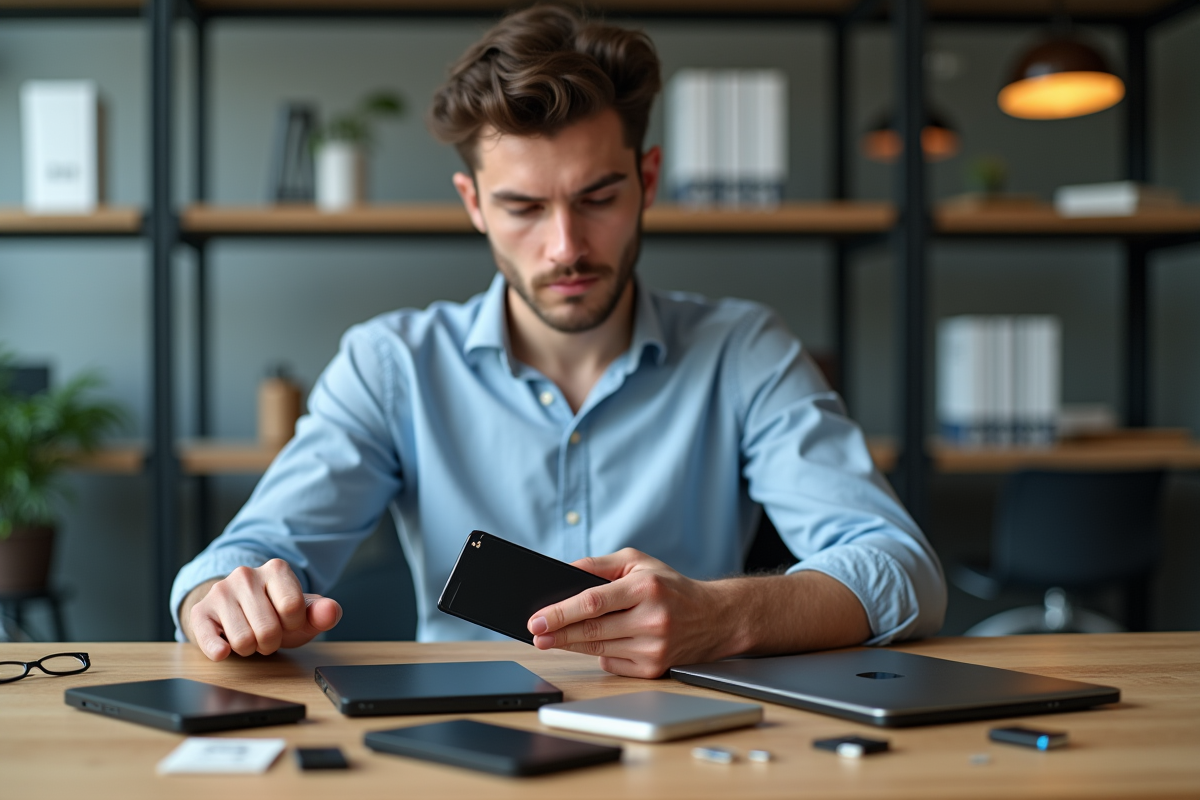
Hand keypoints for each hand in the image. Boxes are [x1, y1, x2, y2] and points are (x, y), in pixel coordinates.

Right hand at [184, 559, 341, 660]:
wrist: (238, 612)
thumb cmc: (276, 615)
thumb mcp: (303, 615)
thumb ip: (322, 613)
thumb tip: (332, 610)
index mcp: (276, 569)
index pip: (293, 607)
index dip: (293, 624)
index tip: (288, 620)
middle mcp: (246, 574)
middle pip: (268, 629)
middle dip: (271, 642)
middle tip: (267, 634)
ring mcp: (221, 591)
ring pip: (243, 641)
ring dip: (250, 649)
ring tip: (249, 635)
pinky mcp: (201, 611)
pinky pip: (209, 639)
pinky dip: (218, 650)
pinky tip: (224, 650)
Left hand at [527, 548, 741, 678]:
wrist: (714, 617)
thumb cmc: (670, 586)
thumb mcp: (638, 562)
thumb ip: (599, 564)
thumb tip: (562, 574)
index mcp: (646, 588)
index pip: (594, 602)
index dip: (561, 612)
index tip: (537, 618)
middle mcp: (652, 619)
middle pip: (592, 630)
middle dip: (558, 633)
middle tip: (535, 633)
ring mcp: (654, 648)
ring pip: (598, 649)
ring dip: (571, 644)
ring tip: (550, 639)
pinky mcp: (654, 669)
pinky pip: (612, 664)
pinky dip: (600, 653)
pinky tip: (597, 643)